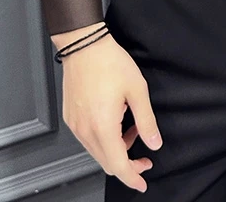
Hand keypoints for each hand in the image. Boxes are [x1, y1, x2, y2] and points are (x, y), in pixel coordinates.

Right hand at [53, 23, 160, 192]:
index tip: (143, 182)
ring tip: (132, 127)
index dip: (132, 177)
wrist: (84, 45)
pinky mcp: (71, 117)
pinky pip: (88, 138)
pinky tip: (116, 120)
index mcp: (103, 126)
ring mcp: (75, 125)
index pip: (118, 165)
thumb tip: (154, 143)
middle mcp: (85, 130)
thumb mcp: (137, 90)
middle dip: (127, 164)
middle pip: (106, 162)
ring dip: (116, 148)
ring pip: (97, 151)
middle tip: (144, 158)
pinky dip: (104, 138)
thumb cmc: (109, 62)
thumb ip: (146, 121)